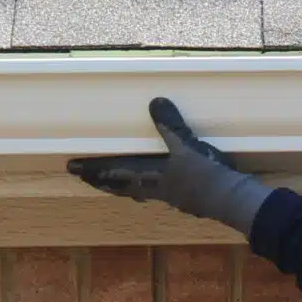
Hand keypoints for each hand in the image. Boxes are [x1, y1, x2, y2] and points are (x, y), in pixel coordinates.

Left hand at [68, 97, 274, 234]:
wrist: (229, 199)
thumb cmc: (204, 174)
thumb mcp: (187, 144)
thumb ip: (170, 125)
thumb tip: (155, 102)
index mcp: (149, 176)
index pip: (113, 171)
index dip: (92, 168)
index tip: (72, 167)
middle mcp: (153, 188)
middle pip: (120, 186)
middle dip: (101, 181)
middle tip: (84, 179)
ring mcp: (169, 195)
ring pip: (136, 192)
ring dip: (121, 188)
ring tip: (111, 186)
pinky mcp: (185, 199)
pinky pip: (156, 194)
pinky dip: (147, 190)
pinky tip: (155, 190)